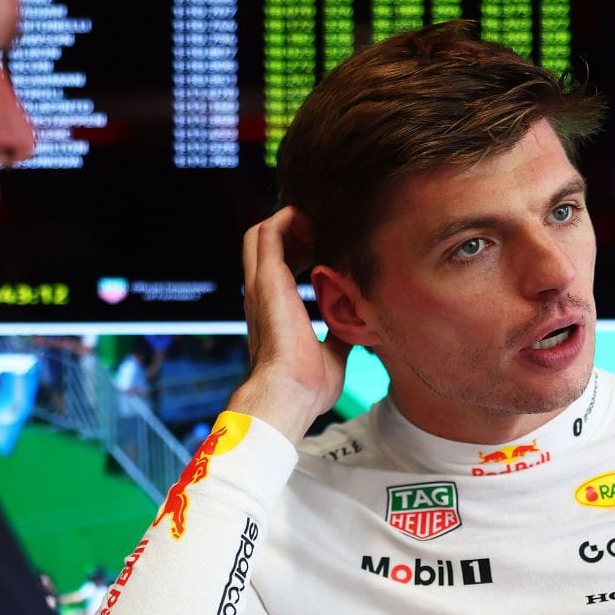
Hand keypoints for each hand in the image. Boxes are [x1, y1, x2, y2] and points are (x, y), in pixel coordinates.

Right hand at [230, 207, 350, 442]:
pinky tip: (310, 221)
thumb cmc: (307, 386)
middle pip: (259, 244)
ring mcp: (261, 286)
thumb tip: (356, 324)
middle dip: (288, 229)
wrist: (289, 394)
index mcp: (274, 311)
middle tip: (319, 232)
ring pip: (258, 234)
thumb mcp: (332, 354)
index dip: (296, 251)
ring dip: (287, 221)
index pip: (274, 269)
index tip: (322, 249)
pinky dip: (287, 219)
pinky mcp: (268, 279)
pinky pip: (268, 233)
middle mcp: (262, 295)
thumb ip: (340, 335)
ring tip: (315, 223)